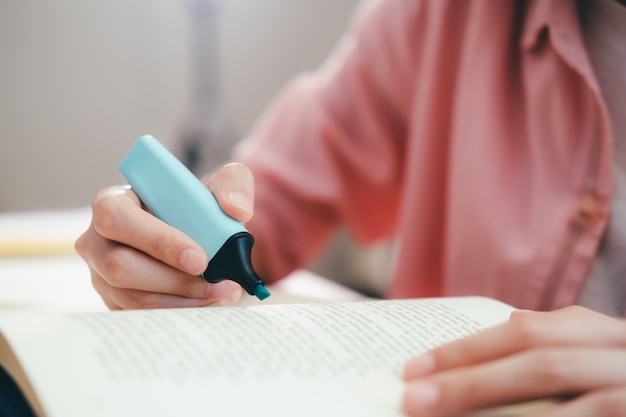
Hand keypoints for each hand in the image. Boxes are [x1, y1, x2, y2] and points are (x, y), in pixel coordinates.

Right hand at [75, 162, 254, 309]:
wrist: (197, 235)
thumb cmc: (199, 206)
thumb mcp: (221, 184)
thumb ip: (234, 184)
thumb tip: (236, 209)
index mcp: (112, 202)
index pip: (117, 218)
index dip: (157, 240)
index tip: (200, 258)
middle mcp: (97, 241)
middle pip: (118, 267)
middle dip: (175, 280)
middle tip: (219, 282)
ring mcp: (101, 276)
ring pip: (134, 299)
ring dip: (184, 301)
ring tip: (223, 292)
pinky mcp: (116, 303)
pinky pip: (143, 318)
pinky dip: (181, 313)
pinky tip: (211, 302)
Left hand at [402, 306, 625, 416]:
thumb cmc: (612, 386)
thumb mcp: (584, 366)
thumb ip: (541, 364)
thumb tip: (461, 384)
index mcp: (600, 334)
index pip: (524, 332)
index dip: (467, 349)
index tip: (414, 368)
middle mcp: (622, 350)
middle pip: (538, 356)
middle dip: (471, 377)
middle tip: (414, 397)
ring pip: (567, 393)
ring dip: (497, 405)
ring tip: (441, 414)